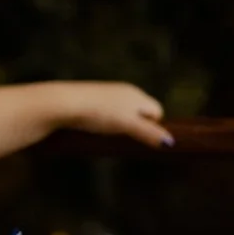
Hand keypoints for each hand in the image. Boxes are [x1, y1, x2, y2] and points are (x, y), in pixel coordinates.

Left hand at [54, 82, 172, 148]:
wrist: (64, 103)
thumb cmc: (98, 113)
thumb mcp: (127, 125)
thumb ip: (148, 133)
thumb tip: (169, 143)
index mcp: (136, 94)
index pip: (157, 111)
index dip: (153, 127)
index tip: (142, 139)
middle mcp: (124, 91)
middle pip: (141, 112)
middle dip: (138, 126)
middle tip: (126, 138)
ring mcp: (108, 94)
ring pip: (123, 113)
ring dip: (121, 126)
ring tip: (108, 134)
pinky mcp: (92, 99)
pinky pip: (107, 113)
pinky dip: (106, 122)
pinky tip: (95, 129)